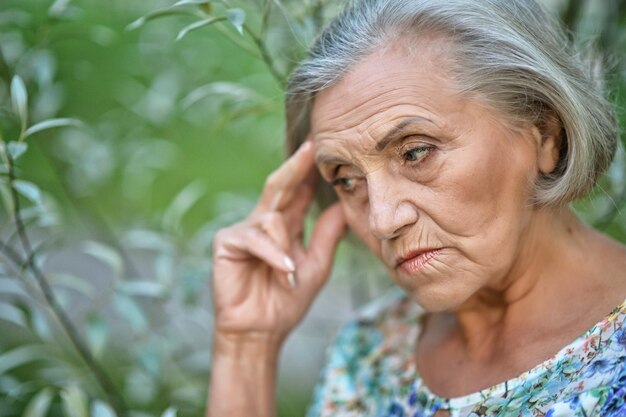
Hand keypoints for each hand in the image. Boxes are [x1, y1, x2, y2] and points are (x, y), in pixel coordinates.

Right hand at [211, 141, 346, 342]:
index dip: (309, 170)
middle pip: (279, 186)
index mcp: (284, 225)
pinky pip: (255, 238)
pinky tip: (285, 271)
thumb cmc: (286, 300)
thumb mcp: (316, 265)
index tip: (324, 147)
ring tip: (293, 273)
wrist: (262, 330)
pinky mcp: (226, 242)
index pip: (298, 191)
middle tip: (311, 146)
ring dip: (286, 246)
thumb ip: (328, 235)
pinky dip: (273, 254)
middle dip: (295, 166)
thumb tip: (342, 206)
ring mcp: (243, 230)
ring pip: (271, 218)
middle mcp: (262, 222)